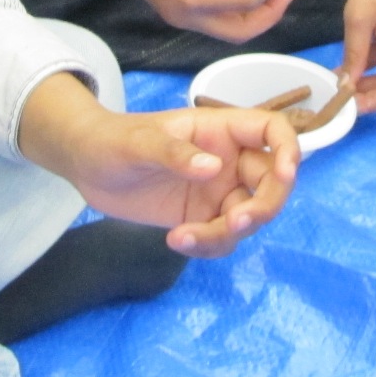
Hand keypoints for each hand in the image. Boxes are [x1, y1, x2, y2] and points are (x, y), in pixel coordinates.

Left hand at [19, 75, 299, 256]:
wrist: (85, 165)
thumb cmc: (112, 140)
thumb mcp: (137, 143)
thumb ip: (174, 153)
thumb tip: (214, 169)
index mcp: (221, 130)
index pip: (272, 131)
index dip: (289, 149)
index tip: (285, 173)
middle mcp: (228, 161)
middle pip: (271, 183)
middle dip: (263, 206)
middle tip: (234, 223)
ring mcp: (217, 192)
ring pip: (248, 217)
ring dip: (229, 234)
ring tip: (185, 238)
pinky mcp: (202, 219)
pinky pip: (223, 238)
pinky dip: (208, 246)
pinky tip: (175, 241)